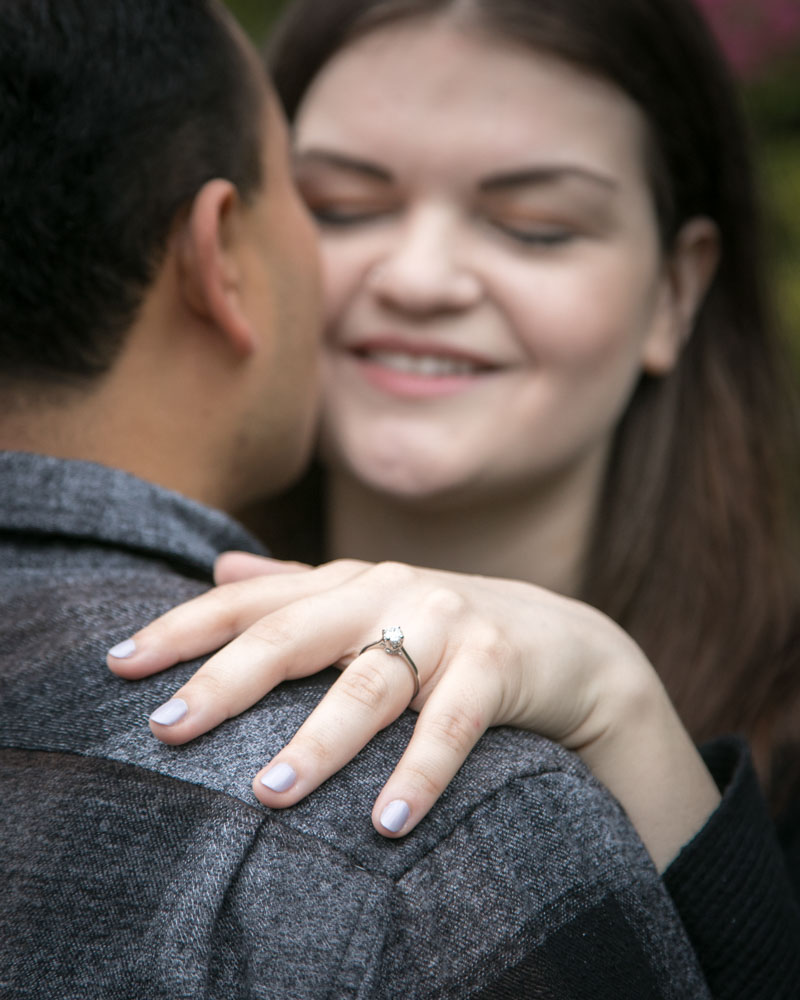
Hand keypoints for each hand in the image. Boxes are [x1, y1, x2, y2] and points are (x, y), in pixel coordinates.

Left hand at [108, 554, 719, 869]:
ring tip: (268, 794)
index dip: (184, 628)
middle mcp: (390, 592)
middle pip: (294, 633)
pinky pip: (453, 722)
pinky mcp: (497, 663)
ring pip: (369, 683)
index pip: (253, 601)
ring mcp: (447, 623)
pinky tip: (387, 822)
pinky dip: (420, 770)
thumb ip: (296, 588)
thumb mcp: (372, 602)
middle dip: (226, 681)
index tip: (120, 663)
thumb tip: (217, 570)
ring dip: (318, 742)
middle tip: (167, 728)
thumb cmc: (448, 630)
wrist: (564, 643)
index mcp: (349, 582)